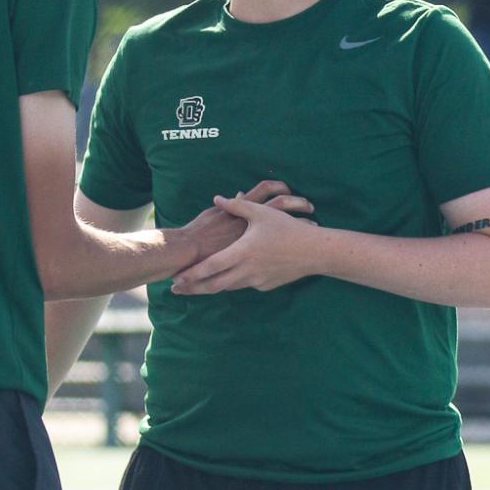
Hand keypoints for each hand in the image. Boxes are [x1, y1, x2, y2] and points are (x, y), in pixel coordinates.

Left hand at [172, 193, 318, 294]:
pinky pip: (244, 285)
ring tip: (194, 288)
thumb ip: (237, 206)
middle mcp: (246, 271)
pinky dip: (232, 283)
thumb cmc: (287, 229)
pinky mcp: (265, 286)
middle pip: (214, 285)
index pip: (210, 267)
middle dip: (193, 289)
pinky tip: (224, 281)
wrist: (314, 251)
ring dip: (210, 288)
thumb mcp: (261, 213)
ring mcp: (256, 281)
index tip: (176, 279)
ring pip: (228, 287)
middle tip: (176, 291)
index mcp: (242, 252)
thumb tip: (218, 198)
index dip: (191, 274)